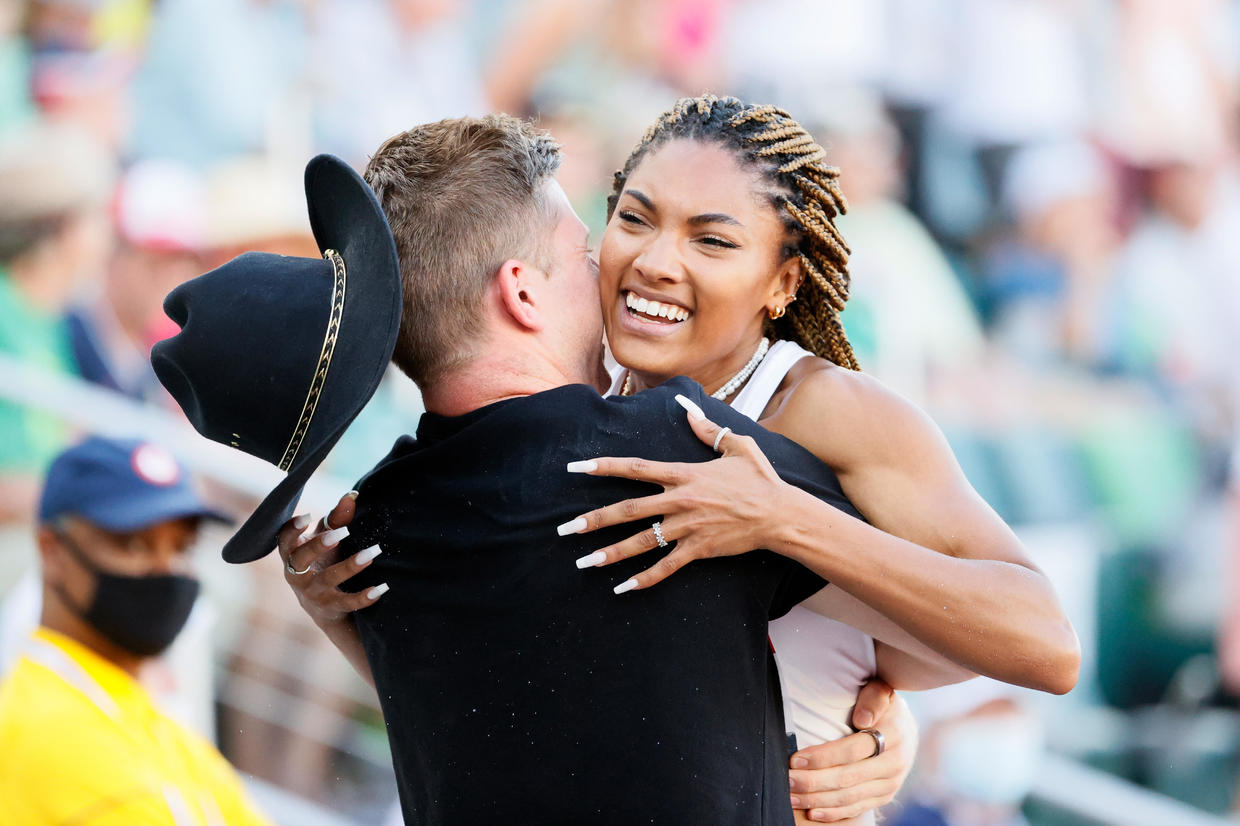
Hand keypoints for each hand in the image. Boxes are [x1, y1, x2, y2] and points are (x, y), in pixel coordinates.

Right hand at [277, 491, 387, 627]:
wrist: (322, 608)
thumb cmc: (322, 561)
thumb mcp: (326, 540)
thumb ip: (336, 519)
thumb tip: (352, 495)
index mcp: (292, 554)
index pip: (285, 541)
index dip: (292, 529)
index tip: (307, 517)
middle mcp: (297, 574)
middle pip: (301, 559)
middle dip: (319, 545)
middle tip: (342, 532)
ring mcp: (312, 593)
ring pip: (328, 579)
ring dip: (350, 566)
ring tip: (372, 553)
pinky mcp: (330, 608)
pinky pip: (347, 603)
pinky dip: (364, 597)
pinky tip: (382, 588)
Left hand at [561, 395, 802, 591]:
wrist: (780, 513)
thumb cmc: (759, 478)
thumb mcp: (736, 445)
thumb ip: (706, 428)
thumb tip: (686, 407)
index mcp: (684, 473)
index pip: (635, 468)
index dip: (603, 466)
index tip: (576, 467)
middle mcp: (680, 500)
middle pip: (627, 510)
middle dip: (593, 520)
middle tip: (565, 528)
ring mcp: (688, 527)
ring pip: (641, 541)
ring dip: (610, 553)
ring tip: (583, 562)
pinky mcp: (699, 549)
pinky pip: (666, 567)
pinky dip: (644, 579)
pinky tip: (622, 588)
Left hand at [788, 678, 917, 821]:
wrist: (907, 728)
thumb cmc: (882, 705)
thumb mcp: (881, 691)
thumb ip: (874, 698)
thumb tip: (862, 718)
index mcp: (894, 734)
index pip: (853, 750)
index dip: (823, 757)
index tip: (796, 760)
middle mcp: (895, 762)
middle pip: (848, 778)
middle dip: (814, 782)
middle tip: (787, 780)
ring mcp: (891, 783)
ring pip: (851, 797)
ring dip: (818, 800)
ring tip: (792, 797)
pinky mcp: (885, 796)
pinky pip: (858, 808)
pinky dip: (834, 813)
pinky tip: (813, 812)